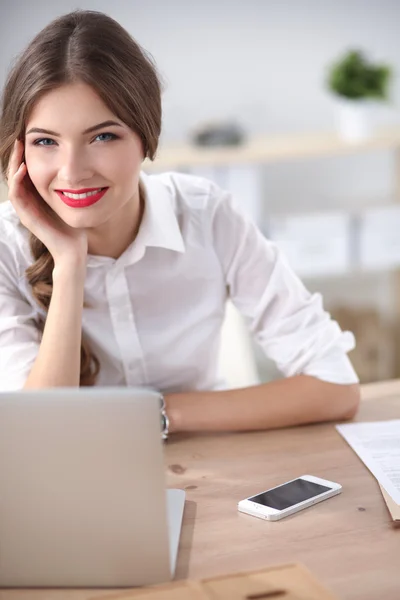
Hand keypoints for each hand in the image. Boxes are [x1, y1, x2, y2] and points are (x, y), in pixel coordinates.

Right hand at [7, 140, 87, 265]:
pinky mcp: (25, 216)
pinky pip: (16, 195)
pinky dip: (17, 181)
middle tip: (21, 138)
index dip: (27, 156)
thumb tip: (78, 167)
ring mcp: (25, 210)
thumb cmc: (75, 226)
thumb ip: (70, 186)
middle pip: (16, 174)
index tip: (32, 139)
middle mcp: (28, 202)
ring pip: (13, 181)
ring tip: (19, 148)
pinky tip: (23, 168)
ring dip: (14, 164)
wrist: (74, 249)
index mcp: (37, 197)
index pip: (26, 172)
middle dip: (18, 155)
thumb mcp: (73, 200)